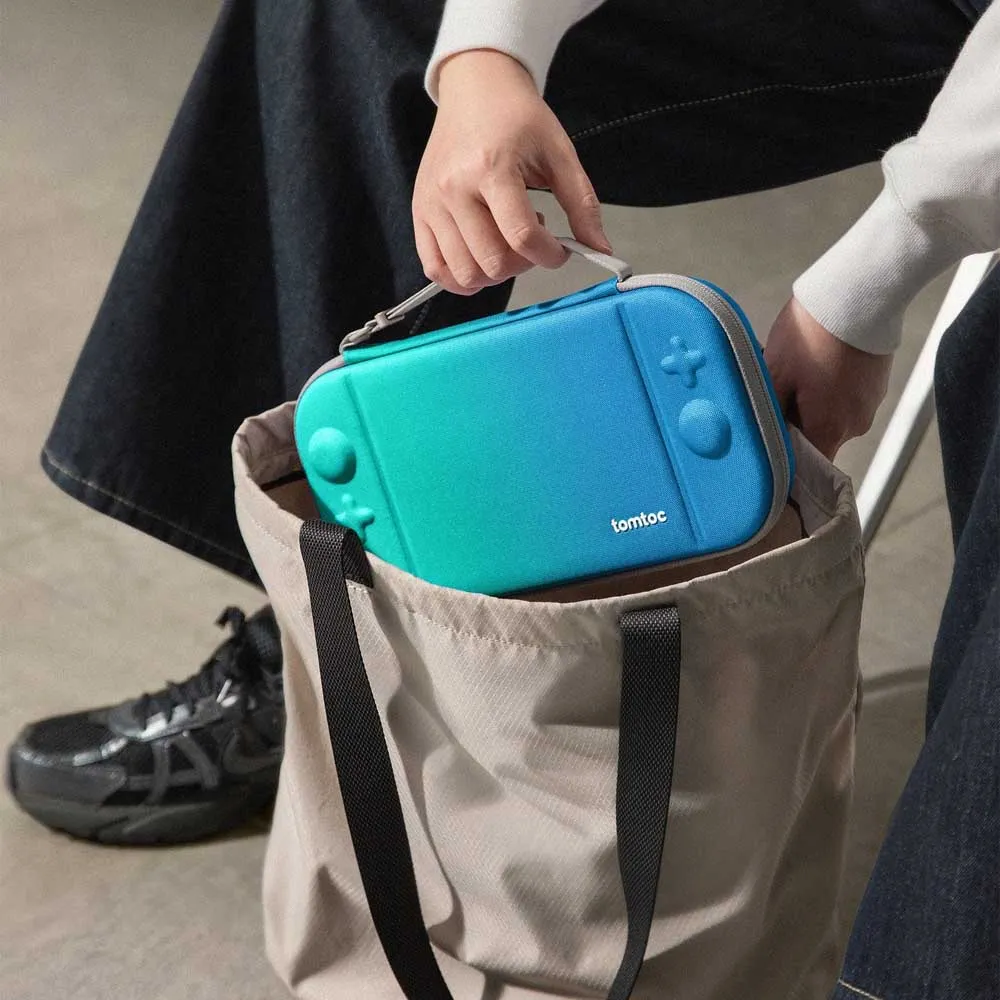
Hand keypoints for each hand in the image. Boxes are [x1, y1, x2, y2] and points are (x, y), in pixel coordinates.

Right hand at [413, 50, 609, 294]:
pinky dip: (459, 279)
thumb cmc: (517, 117)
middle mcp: (454, 188)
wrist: (475, 87)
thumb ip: (582, 204)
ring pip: (464, 273)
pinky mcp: (420, 213)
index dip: (550, 255)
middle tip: (532, 241)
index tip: (560, 251)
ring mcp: (432, 204)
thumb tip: (600, 249)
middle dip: (523, 265)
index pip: (522, 237)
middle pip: (493, 263)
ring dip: (494, 273)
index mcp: (491, 168)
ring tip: (504, 241)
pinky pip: (435, 268)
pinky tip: (480, 260)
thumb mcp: (560, 153)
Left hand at [764, 298, 891, 459]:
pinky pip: (847, 395)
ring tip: (797, 370)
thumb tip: (761, 439)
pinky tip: (817, 361)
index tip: (768, 446)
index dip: (786, 459)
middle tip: (776, 392)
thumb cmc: (812, 335)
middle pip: (818, 437)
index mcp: (829, 429)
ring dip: (812, 401)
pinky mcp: (877, 381)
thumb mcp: (775, 375)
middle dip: (795, 421)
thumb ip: (768, 414)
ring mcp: (870, 402)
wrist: (859, 293)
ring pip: (832, 415)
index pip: (806, 465)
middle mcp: (855, 424)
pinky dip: (830, 385)